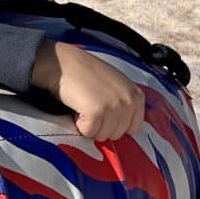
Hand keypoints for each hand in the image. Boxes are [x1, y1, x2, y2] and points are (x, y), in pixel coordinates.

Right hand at [30, 40, 144, 140]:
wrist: (63, 63)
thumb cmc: (85, 72)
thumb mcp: (116, 84)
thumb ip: (124, 102)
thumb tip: (122, 126)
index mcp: (137, 95)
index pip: (133, 128)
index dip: (115, 124)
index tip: (103, 114)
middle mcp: (129, 101)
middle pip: (117, 134)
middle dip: (101, 125)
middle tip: (90, 106)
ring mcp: (113, 107)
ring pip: (102, 135)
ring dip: (90, 125)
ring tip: (83, 105)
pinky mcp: (96, 112)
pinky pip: (88, 132)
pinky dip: (79, 124)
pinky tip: (77, 107)